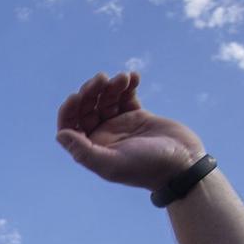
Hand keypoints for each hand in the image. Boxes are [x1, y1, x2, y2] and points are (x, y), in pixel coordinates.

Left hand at [56, 71, 203, 191]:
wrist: (183, 164)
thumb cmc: (147, 167)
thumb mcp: (112, 163)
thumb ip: (84, 152)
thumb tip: (60, 135)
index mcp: (92, 149)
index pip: (70, 125)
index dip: (69, 109)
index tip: (77, 96)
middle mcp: (103, 136)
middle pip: (86, 107)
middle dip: (91, 91)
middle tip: (102, 78)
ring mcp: (120, 125)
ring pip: (106, 98)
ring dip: (111, 85)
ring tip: (123, 77)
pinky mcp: (138, 116)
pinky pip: (126, 96)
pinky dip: (127, 85)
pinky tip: (133, 77)